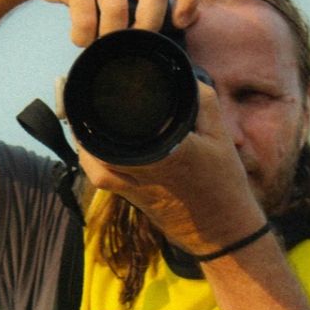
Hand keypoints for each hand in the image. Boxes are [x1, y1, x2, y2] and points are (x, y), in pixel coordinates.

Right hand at [3, 0, 199, 45]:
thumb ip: (141, 1)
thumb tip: (164, 39)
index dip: (188, 1)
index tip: (180, 24)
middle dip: (147, 27)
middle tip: (133, 44)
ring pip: (118, 9)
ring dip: (110, 36)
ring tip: (99, 43)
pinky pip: (86, 17)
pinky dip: (84, 36)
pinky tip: (80, 38)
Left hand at [78, 82, 266, 254]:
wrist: (223, 230)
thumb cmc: (224, 182)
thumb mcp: (221, 135)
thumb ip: (202, 102)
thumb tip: (182, 78)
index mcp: (167, 151)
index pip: (127, 124)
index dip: (110, 104)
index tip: (106, 87)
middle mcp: (145, 170)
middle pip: (101, 145)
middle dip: (90, 121)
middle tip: (89, 100)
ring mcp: (135, 188)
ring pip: (95, 166)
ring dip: (85, 144)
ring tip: (85, 121)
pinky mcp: (133, 199)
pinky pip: (102, 180)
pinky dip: (92, 163)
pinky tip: (92, 150)